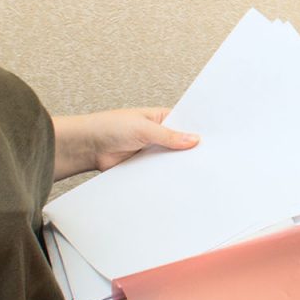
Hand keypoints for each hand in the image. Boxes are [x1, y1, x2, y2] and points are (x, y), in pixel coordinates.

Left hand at [52, 108, 199, 179]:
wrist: (87, 147)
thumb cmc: (109, 127)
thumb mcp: (144, 128)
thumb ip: (169, 136)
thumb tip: (194, 139)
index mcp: (160, 118)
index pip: (185, 124)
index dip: (197, 132)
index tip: (213, 141)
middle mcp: (157, 135)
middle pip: (180, 144)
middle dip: (190, 151)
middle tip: (208, 159)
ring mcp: (150, 152)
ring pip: (170, 160)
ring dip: (177, 165)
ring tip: (196, 173)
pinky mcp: (143, 167)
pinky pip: (159, 173)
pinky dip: (165, 176)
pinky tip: (177, 182)